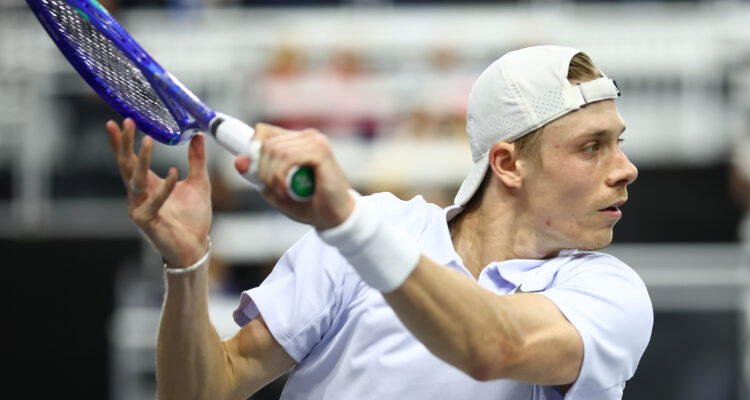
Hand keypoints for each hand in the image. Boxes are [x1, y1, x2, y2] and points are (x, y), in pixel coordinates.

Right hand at [107, 118, 211, 266]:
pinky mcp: (147, 221)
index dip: (123, 142)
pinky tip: (174, 173)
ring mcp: (140, 207)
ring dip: (141, 160)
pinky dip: (164, 187)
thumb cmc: (193, 217)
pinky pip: (153, 202)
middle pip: (126, 165)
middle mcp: (139, 194)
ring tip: (148, 140)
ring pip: (135, 180)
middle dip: (125, 144)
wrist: (196, 246)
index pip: (130, 159)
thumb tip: (198, 135)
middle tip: (126, 122)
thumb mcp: (198, 182)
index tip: (119, 121)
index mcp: (148, 184)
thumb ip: (196, 160)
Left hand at [234, 123, 354, 229]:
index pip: (262, 132)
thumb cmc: (308, 203)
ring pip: (275, 150)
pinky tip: (286, 190)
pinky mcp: (321, 151)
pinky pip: (289, 158)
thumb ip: (257, 175)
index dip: (253, 150)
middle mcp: (305, 137)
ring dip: (271, 177)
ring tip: (281, 193)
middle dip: (261, 170)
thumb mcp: (274, 189)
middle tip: (272, 189)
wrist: (334, 217)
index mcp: (295, 141)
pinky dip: (281, 177)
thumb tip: (238, 161)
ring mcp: (314, 142)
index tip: (256, 173)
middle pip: (266, 143)